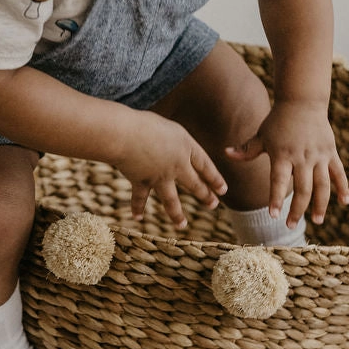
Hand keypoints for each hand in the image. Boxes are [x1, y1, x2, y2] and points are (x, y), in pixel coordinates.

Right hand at [113, 111, 228, 229]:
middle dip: (205, 195)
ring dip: (177, 214)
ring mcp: (160, 176)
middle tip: (213, 204)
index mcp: (185, 147)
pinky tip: (138, 218)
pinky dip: (137, 207)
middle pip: (195, 184)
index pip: (205, 165)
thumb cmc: (144, 123)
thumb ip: (174, 141)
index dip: (215, 178)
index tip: (223, 189)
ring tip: (182, 225)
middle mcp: (177, 165)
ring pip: (171, 200)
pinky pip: (140, 198)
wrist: (125, 134)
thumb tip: (175, 149)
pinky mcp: (142, 182)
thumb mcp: (168, 127)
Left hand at [225, 100, 348, 226]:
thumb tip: (226, 153)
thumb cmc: (278, 120)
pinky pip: (339, 173)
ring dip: (321, 204)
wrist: (303, 100)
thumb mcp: (262, 134)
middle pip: (303, 189)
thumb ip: (247, 149)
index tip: (274, 216)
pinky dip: (343, 187)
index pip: (279, 181)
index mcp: (282, 155)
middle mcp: (302, 157)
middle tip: (290, 226)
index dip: (277, 199)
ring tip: (317, 221)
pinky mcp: (331, 152)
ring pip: (322, 185)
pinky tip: (345, 202)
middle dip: (297, 210)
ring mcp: (318, 155)